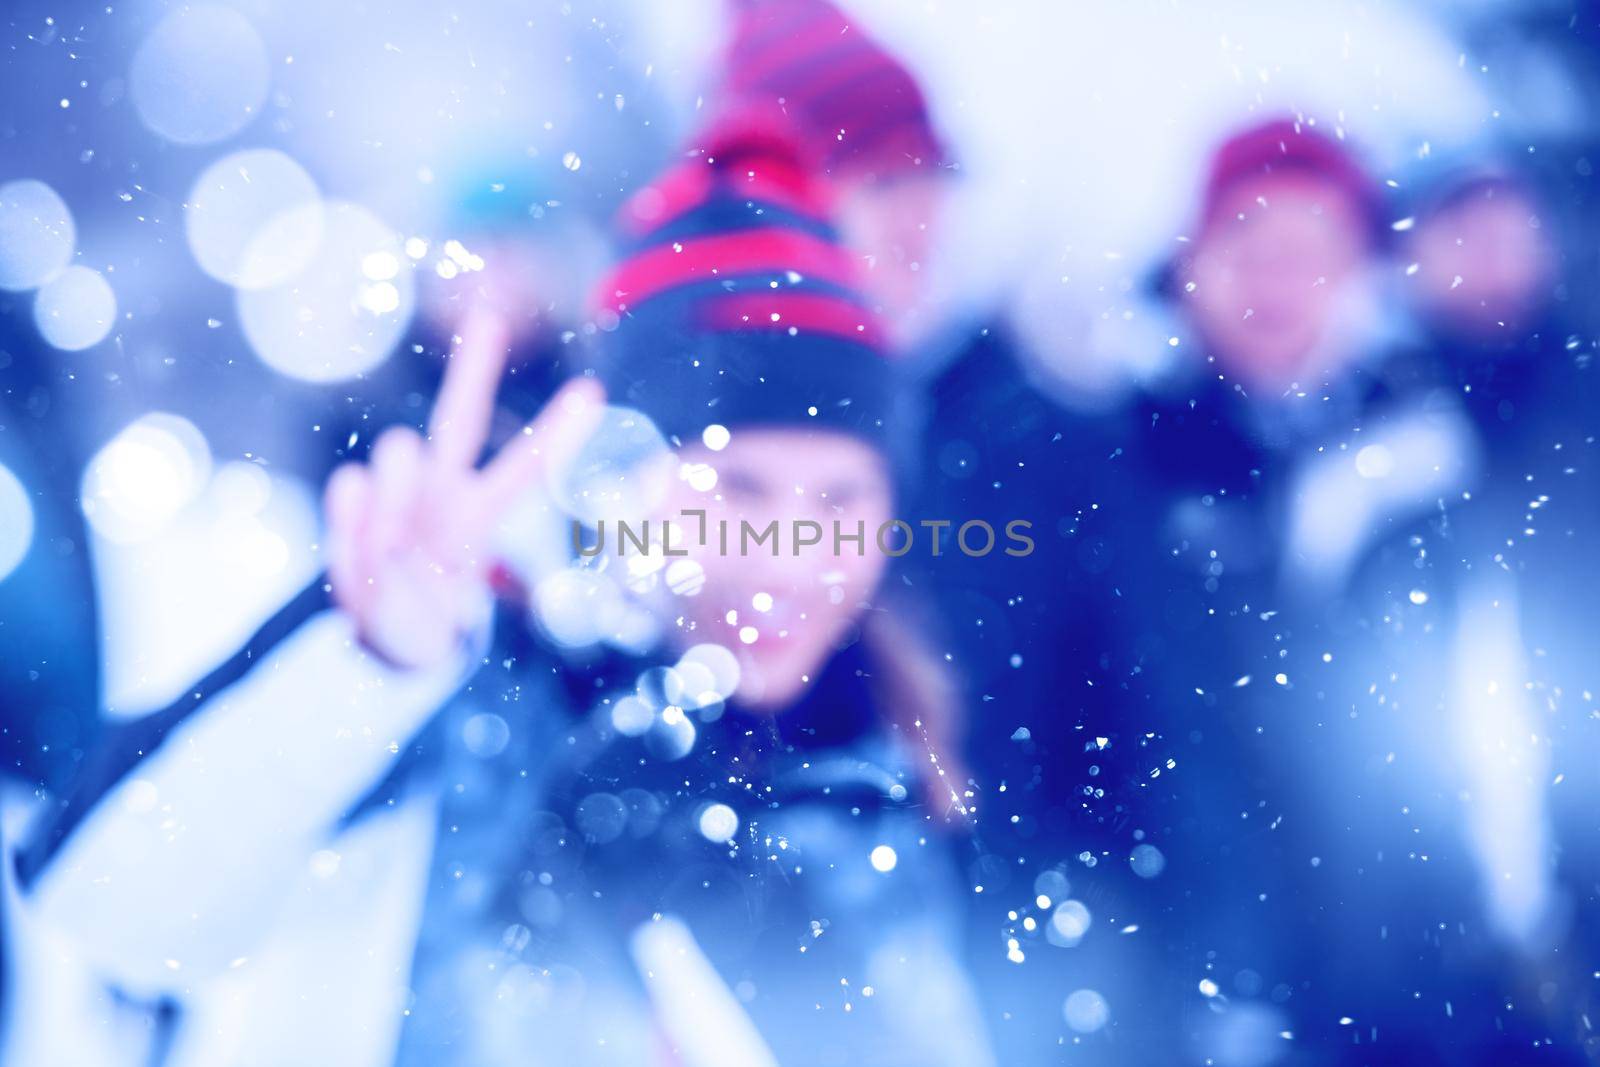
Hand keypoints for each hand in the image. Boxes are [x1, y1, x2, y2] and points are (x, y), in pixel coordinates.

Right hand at [323, 307, 604, 668]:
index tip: (592, 393)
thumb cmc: (423, 626)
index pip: (526, 467)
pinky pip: (351, 484)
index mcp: (479, 516)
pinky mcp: (359, 495)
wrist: (382, 639)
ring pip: (397, 449)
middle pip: (460, 418)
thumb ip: (400, 564)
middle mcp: (444, 490)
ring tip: (393, 553)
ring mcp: (402, 489)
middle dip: (474, 367)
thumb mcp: (432, 619)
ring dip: (393, 500)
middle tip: (487, 313)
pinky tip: (361, 544)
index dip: (557, 432)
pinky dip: (352, 517)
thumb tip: (363, 494)